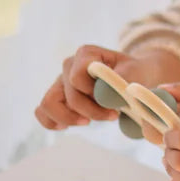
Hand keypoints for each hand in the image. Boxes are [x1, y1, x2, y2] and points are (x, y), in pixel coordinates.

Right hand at [34, 44, 168, 130]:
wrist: (135, 75)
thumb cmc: (136, 72)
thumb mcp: (137, 71)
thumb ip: (124, 79)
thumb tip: (107, 95)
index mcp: (87, 54)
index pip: (77, 78)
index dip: (94, 94)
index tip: (114, 102)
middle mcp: (69, 65)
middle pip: (69, 95)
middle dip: (92, 111)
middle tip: (113, 115)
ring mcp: (61, 81)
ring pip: (48, 104)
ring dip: (70, 118)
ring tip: (88, 121)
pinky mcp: (58, 96)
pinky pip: (42, 111)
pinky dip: (52, 122)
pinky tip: (68, 126)